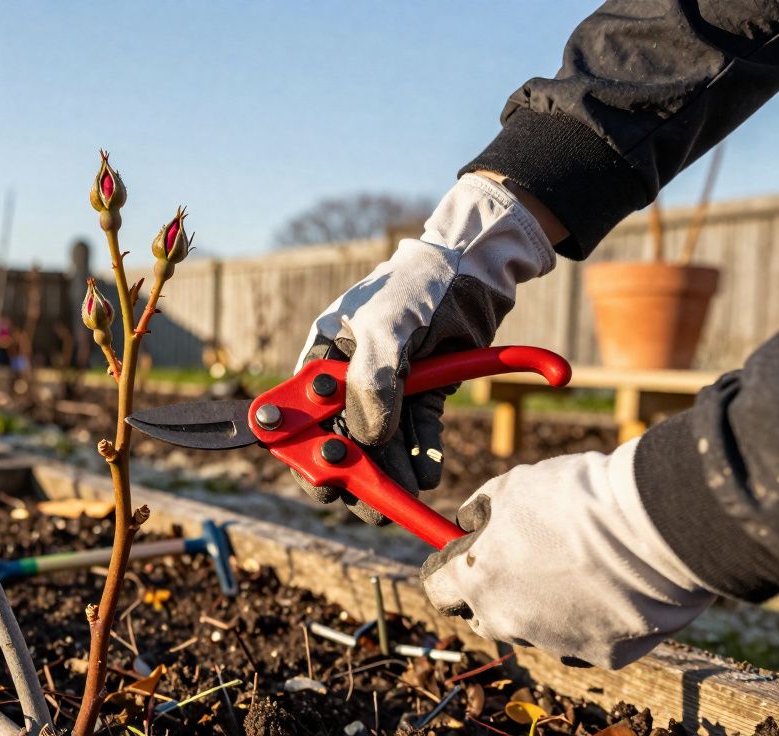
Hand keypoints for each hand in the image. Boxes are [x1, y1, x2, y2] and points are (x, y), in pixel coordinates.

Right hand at [293, 173, 554, 523]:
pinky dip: (423, 453)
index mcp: (324, 358)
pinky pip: (419, 431)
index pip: (303, 415)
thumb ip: (372, 383)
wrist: (475, 268)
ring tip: (406, 497)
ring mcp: (389, 387)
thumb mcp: (385, 328)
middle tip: (371, 505)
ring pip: (382, 442)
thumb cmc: (416, 286)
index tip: (323, 482)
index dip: (307, 451)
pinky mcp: (425, 394)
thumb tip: (369, 439)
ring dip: (391, 471)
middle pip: (342, 437)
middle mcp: (350, 377)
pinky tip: (427, 474)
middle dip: (354, 472)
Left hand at [421, 440, 715, 668]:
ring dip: (544, 605)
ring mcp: (554, 644)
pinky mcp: (602, 656)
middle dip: (494, 592)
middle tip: (522, 560)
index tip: (459, 558)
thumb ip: (478, 515)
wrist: (652, 525)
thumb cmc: (575, 498)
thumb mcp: (508, 488)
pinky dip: (591, 617)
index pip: (438, 590)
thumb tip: (468, 528)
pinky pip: (585, 639)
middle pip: (483, 615)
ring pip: (535, 628)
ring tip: (579, 565)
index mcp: (476, 580)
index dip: (447, 571)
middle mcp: (507, 621)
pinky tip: (612, 586)